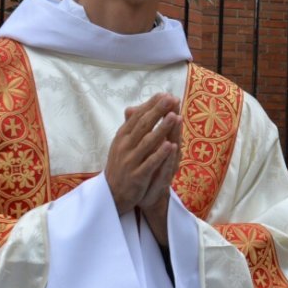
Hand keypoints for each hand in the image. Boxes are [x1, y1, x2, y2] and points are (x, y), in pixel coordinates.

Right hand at [105, 93, 181, 223]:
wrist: (112, 194)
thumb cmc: (121, 165)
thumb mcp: (122, 144)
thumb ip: (130, 127)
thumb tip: (133, 107)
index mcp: (122, 137)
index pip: (137, 117)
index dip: (151, 105)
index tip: (164, 94)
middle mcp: (124, 146)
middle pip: (143, 125)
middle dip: (157, 111)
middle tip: (171, 98)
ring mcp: (130, 161)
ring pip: (147, 142)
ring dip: (161, 129)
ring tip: (174, 116)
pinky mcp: (137, 176)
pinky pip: (150, 163)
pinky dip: (160, 154)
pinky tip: (171, 145)